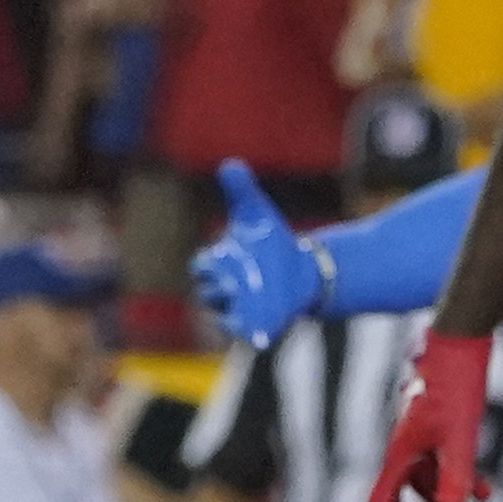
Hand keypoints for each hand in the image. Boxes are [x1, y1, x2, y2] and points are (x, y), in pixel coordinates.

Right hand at [190, 159, 325, 348]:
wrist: (301, 268)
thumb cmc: (271, 241)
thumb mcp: (256, 212)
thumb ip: (242, 190)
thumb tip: (230, 164)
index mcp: (216, 264)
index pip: (201, 267)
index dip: (210, 264)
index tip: (229, 257)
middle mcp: (220, 291)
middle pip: (209, 293)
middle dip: (221, 287)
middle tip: (241, 280)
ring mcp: (236, 311)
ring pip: (222, 317)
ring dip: (232, 314)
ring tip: (249, 306)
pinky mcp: (254, 326)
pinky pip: (244, 335)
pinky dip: (250, 336)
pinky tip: (261, 337)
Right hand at [361, 326, 490, 501]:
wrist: (461, 344)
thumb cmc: (455, 385)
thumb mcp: (460, 431)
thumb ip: (456, 469)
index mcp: (400, 452)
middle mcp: (405, 449)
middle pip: (397, 498)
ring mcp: (422, 441)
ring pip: (428, 484)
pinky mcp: (441, 431)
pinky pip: (446, 467)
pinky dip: (462, 482)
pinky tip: (484, 493)